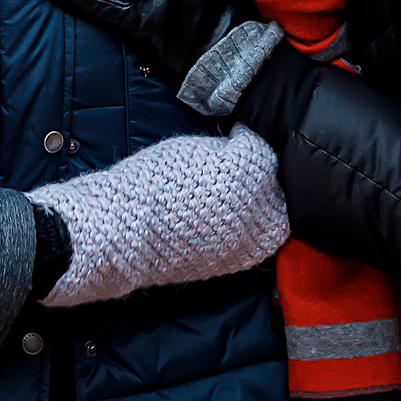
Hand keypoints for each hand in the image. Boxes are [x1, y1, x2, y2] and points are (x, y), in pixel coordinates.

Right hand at [28, 126, 289, 306]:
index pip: (260, 152)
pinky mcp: (233, 263)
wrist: (124, 231)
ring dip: (265, 205)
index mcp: (241, 172)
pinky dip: (254, 231)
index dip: (246, 141)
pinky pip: (259, 246)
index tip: (235, 137)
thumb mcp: (188, 150)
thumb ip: (222, 150)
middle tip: (244, 167)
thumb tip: (236, 151)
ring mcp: (245, 240)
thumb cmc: (148, 182)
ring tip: (242, 194)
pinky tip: (234, 219)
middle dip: (264, 175)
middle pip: (277, 188)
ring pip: (276, 221)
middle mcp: (253, 208)